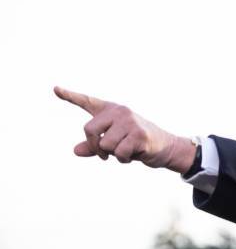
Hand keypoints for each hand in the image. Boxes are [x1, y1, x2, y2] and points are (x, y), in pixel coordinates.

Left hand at [54, 86, 193, 170]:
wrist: (167, 148)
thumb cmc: (138, 144)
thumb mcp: (115, 143)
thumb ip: (94, 146)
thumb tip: (75, 151)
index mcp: (112, 111)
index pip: (88, 101)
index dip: (70, 95)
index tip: (55, 89)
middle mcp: (120, 112)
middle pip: (89, 129)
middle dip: (95, 146)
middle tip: (104, 155)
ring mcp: (130, 122)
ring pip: (105, 144)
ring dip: (113, 155)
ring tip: (126, 152)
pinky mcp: (139, 135)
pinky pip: (119, 153)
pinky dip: (124, 159)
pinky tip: (134, 155)